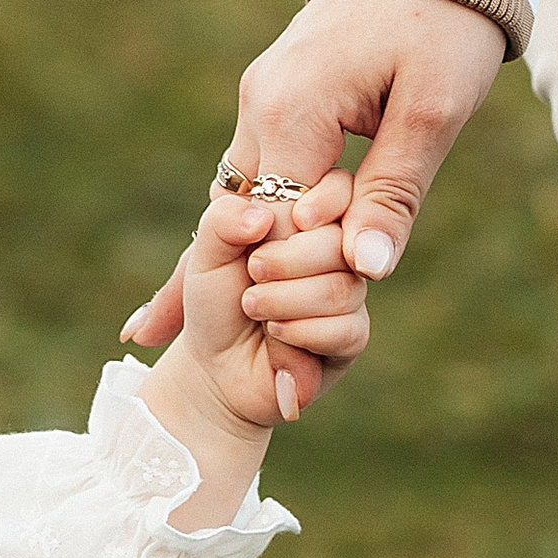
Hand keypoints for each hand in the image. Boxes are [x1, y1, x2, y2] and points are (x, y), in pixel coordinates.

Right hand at [125, 0, 508, 347]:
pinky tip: (176, 261)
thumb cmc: (446, 17)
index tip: (291, 360)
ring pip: (232, 202)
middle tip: (170, 358)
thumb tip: (365, 272)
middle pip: (236, 221)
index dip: (286, 292)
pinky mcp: (272, 101)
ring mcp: (258, 102)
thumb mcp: (435, 109)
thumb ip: (394, 192)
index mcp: (292, 110)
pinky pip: (245, 178)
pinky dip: (225, 227)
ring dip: (208, 261)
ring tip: (145, 335)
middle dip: (226, 290)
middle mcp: (258, 107)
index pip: (275, 227)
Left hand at [138, 175, 371, 524]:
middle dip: (289, 260)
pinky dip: (300, 333)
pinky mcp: (352, 335)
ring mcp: (349, 291)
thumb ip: (223, 221)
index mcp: (308, 217)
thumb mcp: (204, 257)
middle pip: (341, 240)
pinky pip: (345, 328)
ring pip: (342, 288)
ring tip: (254, 308)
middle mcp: (337, 250)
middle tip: (254, 274)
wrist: (215, 369)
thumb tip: (263, 217)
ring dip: (286, 301)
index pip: (340, 189)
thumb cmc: (214, 304)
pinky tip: (276, 335)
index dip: (323, 201)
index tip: (296, 220)